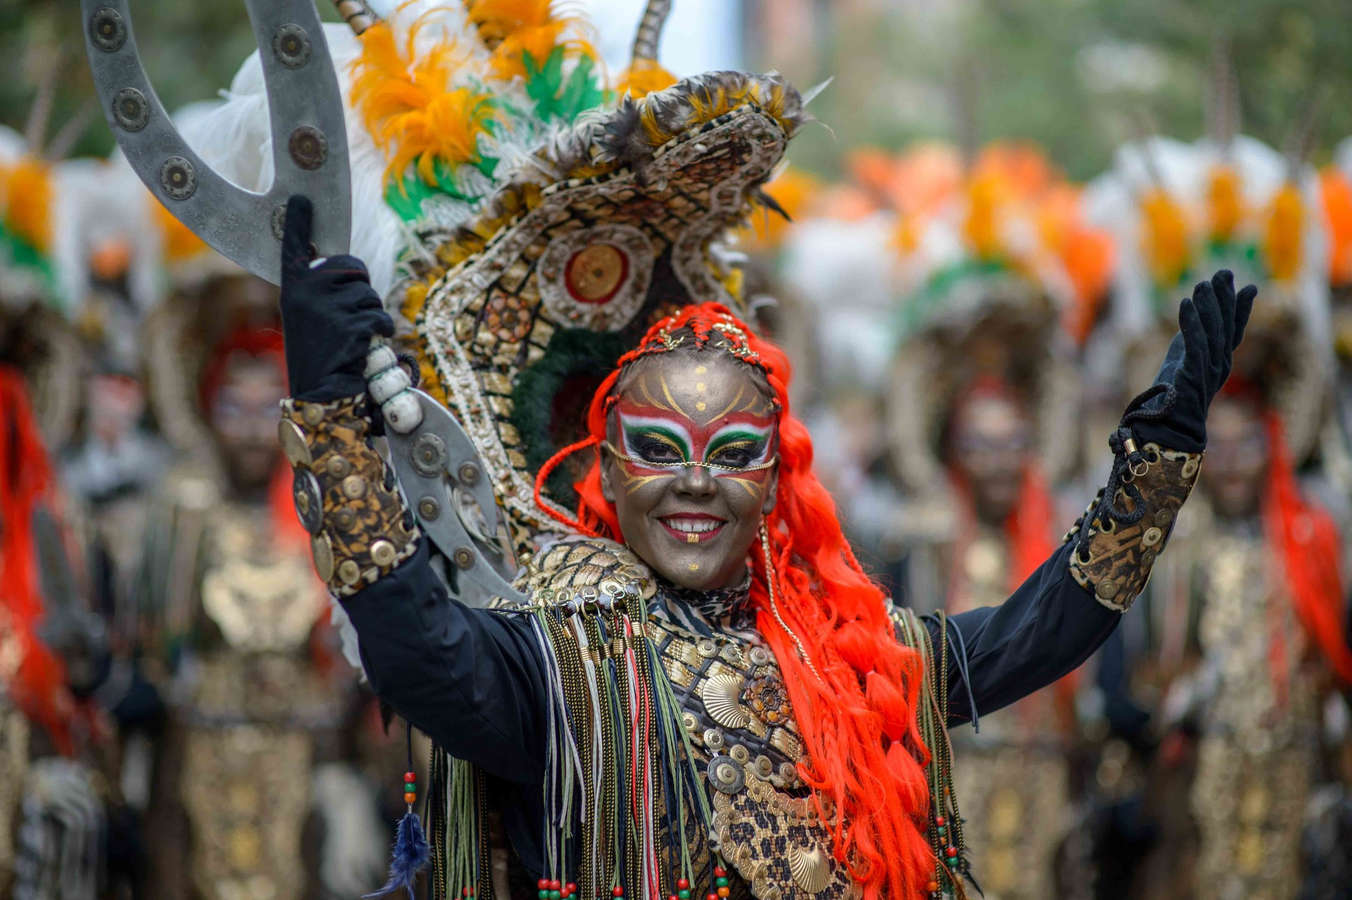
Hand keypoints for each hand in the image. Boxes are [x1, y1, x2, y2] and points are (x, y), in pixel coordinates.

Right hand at [280, 195, 392, 400]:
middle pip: (352, 267)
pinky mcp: (349, 327)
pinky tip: (365, 347)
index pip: (293, 249)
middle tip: (355, 312)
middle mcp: (304, 294)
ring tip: (355, 337)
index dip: (299, 223)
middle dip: (362, 287)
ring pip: (370, 295)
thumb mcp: (311, 318)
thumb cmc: (321, 356)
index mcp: (292, 290)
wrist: (320, 396)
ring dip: (372, 315)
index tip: (300, 198)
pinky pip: (379, 317)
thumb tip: (345, 269)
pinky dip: (381, 331)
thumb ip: (322, 293)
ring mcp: (326, 310)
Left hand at [1133, 270, 1255, 451]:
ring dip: (1208, 306)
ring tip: (1203, 284)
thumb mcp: (1181, 361)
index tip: (1249, 288)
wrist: (1166, 429)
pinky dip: (1191, 322)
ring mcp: (1208, 372)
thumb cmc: (1171, 398)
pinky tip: (1186, 303)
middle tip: (1224, 273)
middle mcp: (1219, 366)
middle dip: (1225, 299)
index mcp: (1220, 363)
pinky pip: (1194, 344)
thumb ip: (1190, 340)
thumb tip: (1193, 316)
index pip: (1234, 331)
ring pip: (1212, 332)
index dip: (1241, 309)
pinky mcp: (1192, 375)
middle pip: (1226, 327)